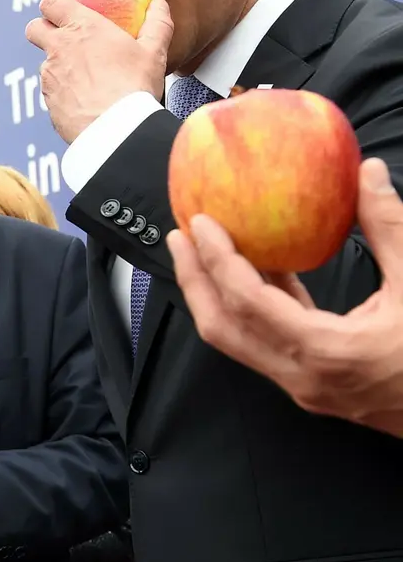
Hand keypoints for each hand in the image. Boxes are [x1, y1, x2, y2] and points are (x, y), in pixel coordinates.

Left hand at [25, 0, 173, 143]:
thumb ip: (157, 23)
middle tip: (63, 39)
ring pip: (44, 63)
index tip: (65, 12)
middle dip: (43, 30)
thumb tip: (159, 4)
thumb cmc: (135, 86)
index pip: (51, 3)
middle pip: (33, 29)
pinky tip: (83, 100)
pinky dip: (62, 92)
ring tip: (85, 78)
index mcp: (82, 27)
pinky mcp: (47, 101)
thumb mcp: (154, 51)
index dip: (54, 6)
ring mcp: (49, 76)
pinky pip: (50, 91)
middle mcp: (59, 48)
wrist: (115, 129)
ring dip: (58, 65)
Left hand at [166, 157, 402, 437]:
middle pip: (222, 327)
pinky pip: (263, 344)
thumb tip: (367, 175)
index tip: (200, 224)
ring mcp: (303, 386)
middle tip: (180, 237)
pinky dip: (250, 309)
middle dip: (194, 280)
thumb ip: (391, 230)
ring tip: (203, 252)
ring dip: (215, 296)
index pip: (247, 302)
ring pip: (237, 341)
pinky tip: (257, 273)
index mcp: (325, 351)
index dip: (217, 260)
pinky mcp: (311, 386)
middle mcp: (302, 376)